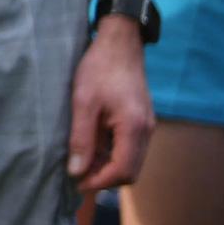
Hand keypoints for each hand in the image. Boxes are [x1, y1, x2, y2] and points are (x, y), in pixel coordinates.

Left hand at [67, 26, 153, 191]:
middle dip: (104, 177)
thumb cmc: (99, 68)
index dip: (99, 182)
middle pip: (130, 171)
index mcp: (134, 127)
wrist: (120, 43)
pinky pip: (130, 147)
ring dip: (108, 166)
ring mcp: (146, 125)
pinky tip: (92, 144)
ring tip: (81, 158)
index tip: (76, 181)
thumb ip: (81, 138)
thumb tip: (77, 171)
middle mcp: (146, 130)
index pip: (122, 171)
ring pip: (131, 161)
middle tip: (77, 172)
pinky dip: (113, 153)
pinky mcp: (142, 120)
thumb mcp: (83, 102)